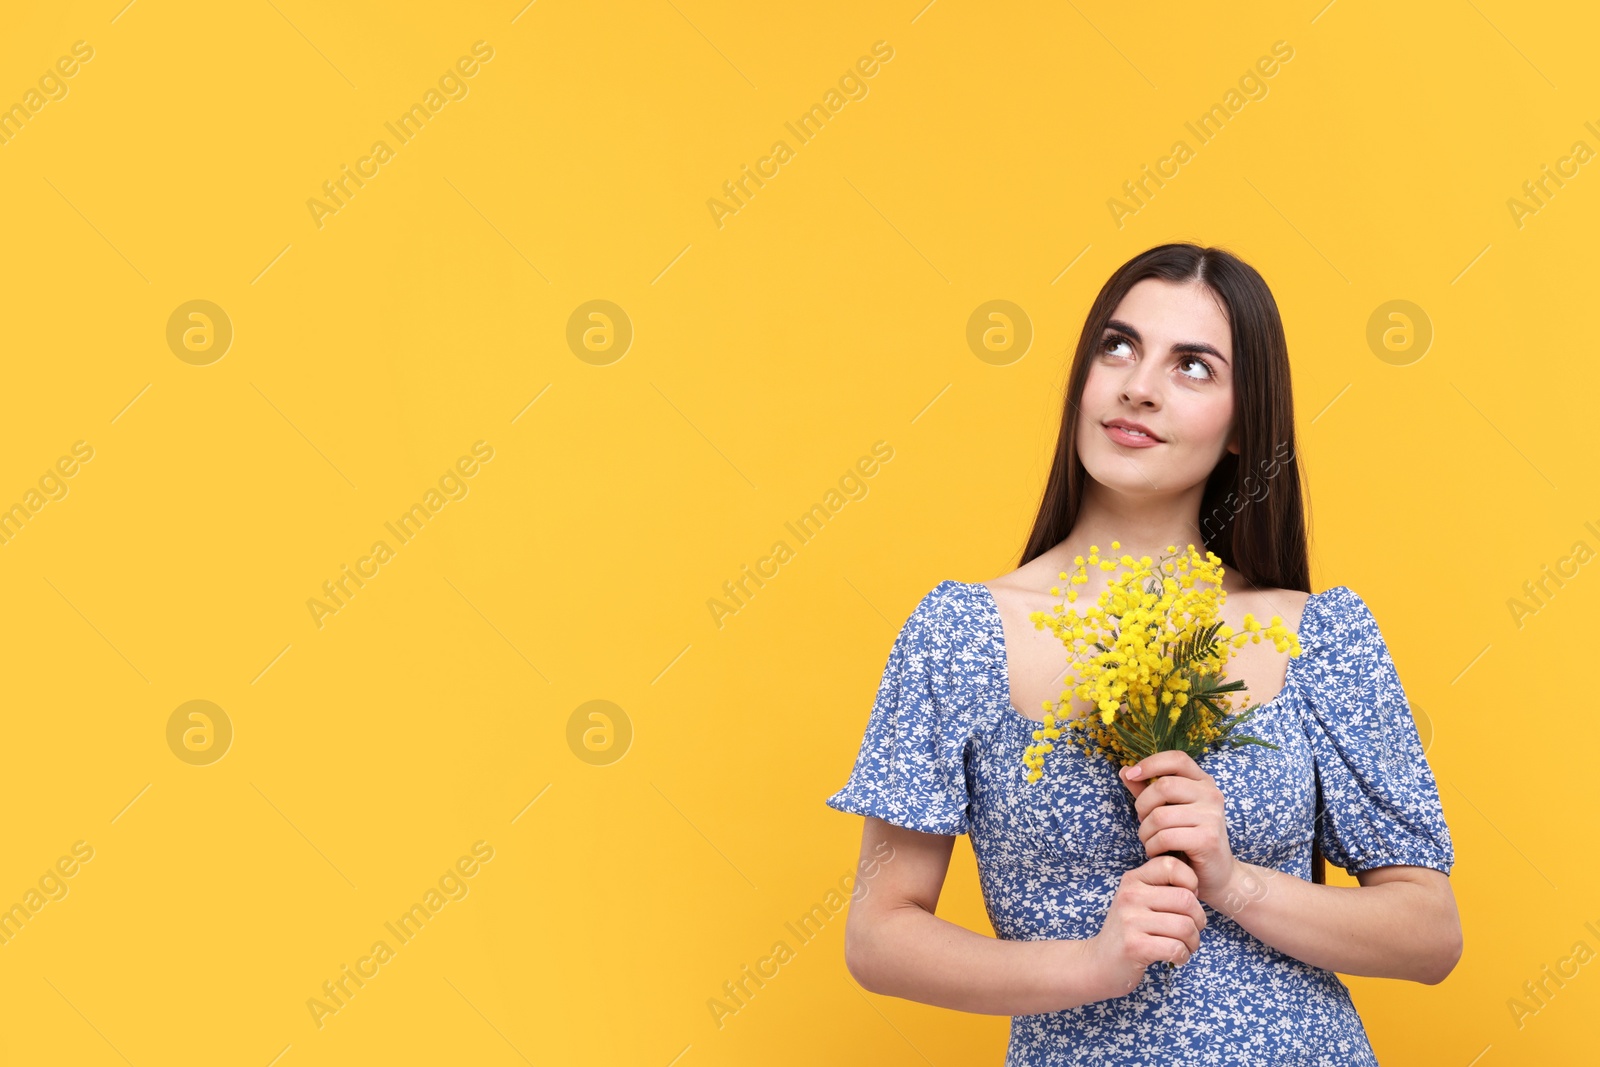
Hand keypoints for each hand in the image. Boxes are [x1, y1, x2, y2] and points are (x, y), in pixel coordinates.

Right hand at [1086, 855, 1207, 996]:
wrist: (1100, 961)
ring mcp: (1130, 921)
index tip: (1185, 901)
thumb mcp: (1137, 900)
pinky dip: (1183, 956)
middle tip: (1192, 930)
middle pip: (1187, 899)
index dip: (1190, 882)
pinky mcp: (1134, 946)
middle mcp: (1130, 895)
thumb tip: (1195, 887)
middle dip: (1199, 919)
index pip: (1171, 865)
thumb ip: (1161, 887)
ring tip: (1185, 946)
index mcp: (1133, 880)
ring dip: (1193, 941)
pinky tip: (1176, 957)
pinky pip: (1176, 948)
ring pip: (1185, 926)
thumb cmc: (1129, 930)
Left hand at [1120, 750, 1237, 908]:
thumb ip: (1147, 790)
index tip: (1131, 775)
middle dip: (1142, 806)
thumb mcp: (1168, 810)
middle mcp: (1211, 794)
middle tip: (1143, 823)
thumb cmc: (1188, 839)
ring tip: (1150, 841)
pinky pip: (1165, 837)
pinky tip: (1157, 852)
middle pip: (1163, 787)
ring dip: (1145, 832)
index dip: (1150, 763)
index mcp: (1203, 782)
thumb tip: (1125, 771)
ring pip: (1159, 816)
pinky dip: (1153, 846)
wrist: (1217, 874)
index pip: (1176, 759)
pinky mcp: (1207, 839)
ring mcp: (1212, 816)